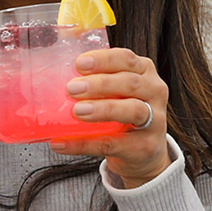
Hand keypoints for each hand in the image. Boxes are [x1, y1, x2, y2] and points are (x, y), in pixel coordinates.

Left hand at [67, 45, 175, 187]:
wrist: (144, 152)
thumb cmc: (122, 112)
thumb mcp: (116, 90)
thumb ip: (96, 79)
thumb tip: (56, 68)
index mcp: (144, 72)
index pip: (126, 59)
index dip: (103, 60)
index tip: (79, 63)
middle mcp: (155, 92)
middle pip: (130, 83)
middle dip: (100, 84)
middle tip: (72, 88)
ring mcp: (154, 120)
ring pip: (132, 110)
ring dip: (102, 109)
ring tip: (76, 112)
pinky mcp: (145, 146)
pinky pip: (113, 143)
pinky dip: (85, 144)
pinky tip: (63, 143)